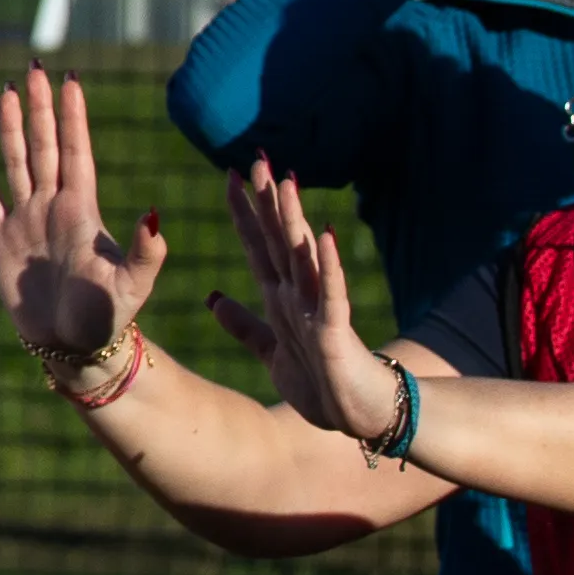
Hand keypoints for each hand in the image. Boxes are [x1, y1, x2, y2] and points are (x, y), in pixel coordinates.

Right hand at [0, 67, 168, 358]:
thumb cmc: (107, 317)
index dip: (73, 116)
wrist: (74, 346)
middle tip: (34, 67)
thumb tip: (155, 215)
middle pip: (44, 145)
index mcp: (83, 211)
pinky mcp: (1, 240)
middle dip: (40, 106)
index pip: (77, 151)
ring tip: (7, 91)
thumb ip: (146, 252)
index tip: (70, 79)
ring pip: (16, 161)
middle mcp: (53, 207)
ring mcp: (25, 220)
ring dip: (11, 127)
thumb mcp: (133, 285)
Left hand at [214, 159, 401, 441]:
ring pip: (303, 257)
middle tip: (257, 158)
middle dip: (267, 201)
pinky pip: (330, 295)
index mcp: (281, 299)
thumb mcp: (271, 351)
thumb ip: (244, 324)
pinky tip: (323, 236)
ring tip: (286, 182)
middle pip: (279, 240)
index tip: (230, 175)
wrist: (362, 416)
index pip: (258, 245)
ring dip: (294, 220)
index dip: (244, 212)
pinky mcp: (336, 332)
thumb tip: (212, 298)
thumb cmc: (322, 383)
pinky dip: (326, 266)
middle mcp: (298, 296)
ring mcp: (318, 310)